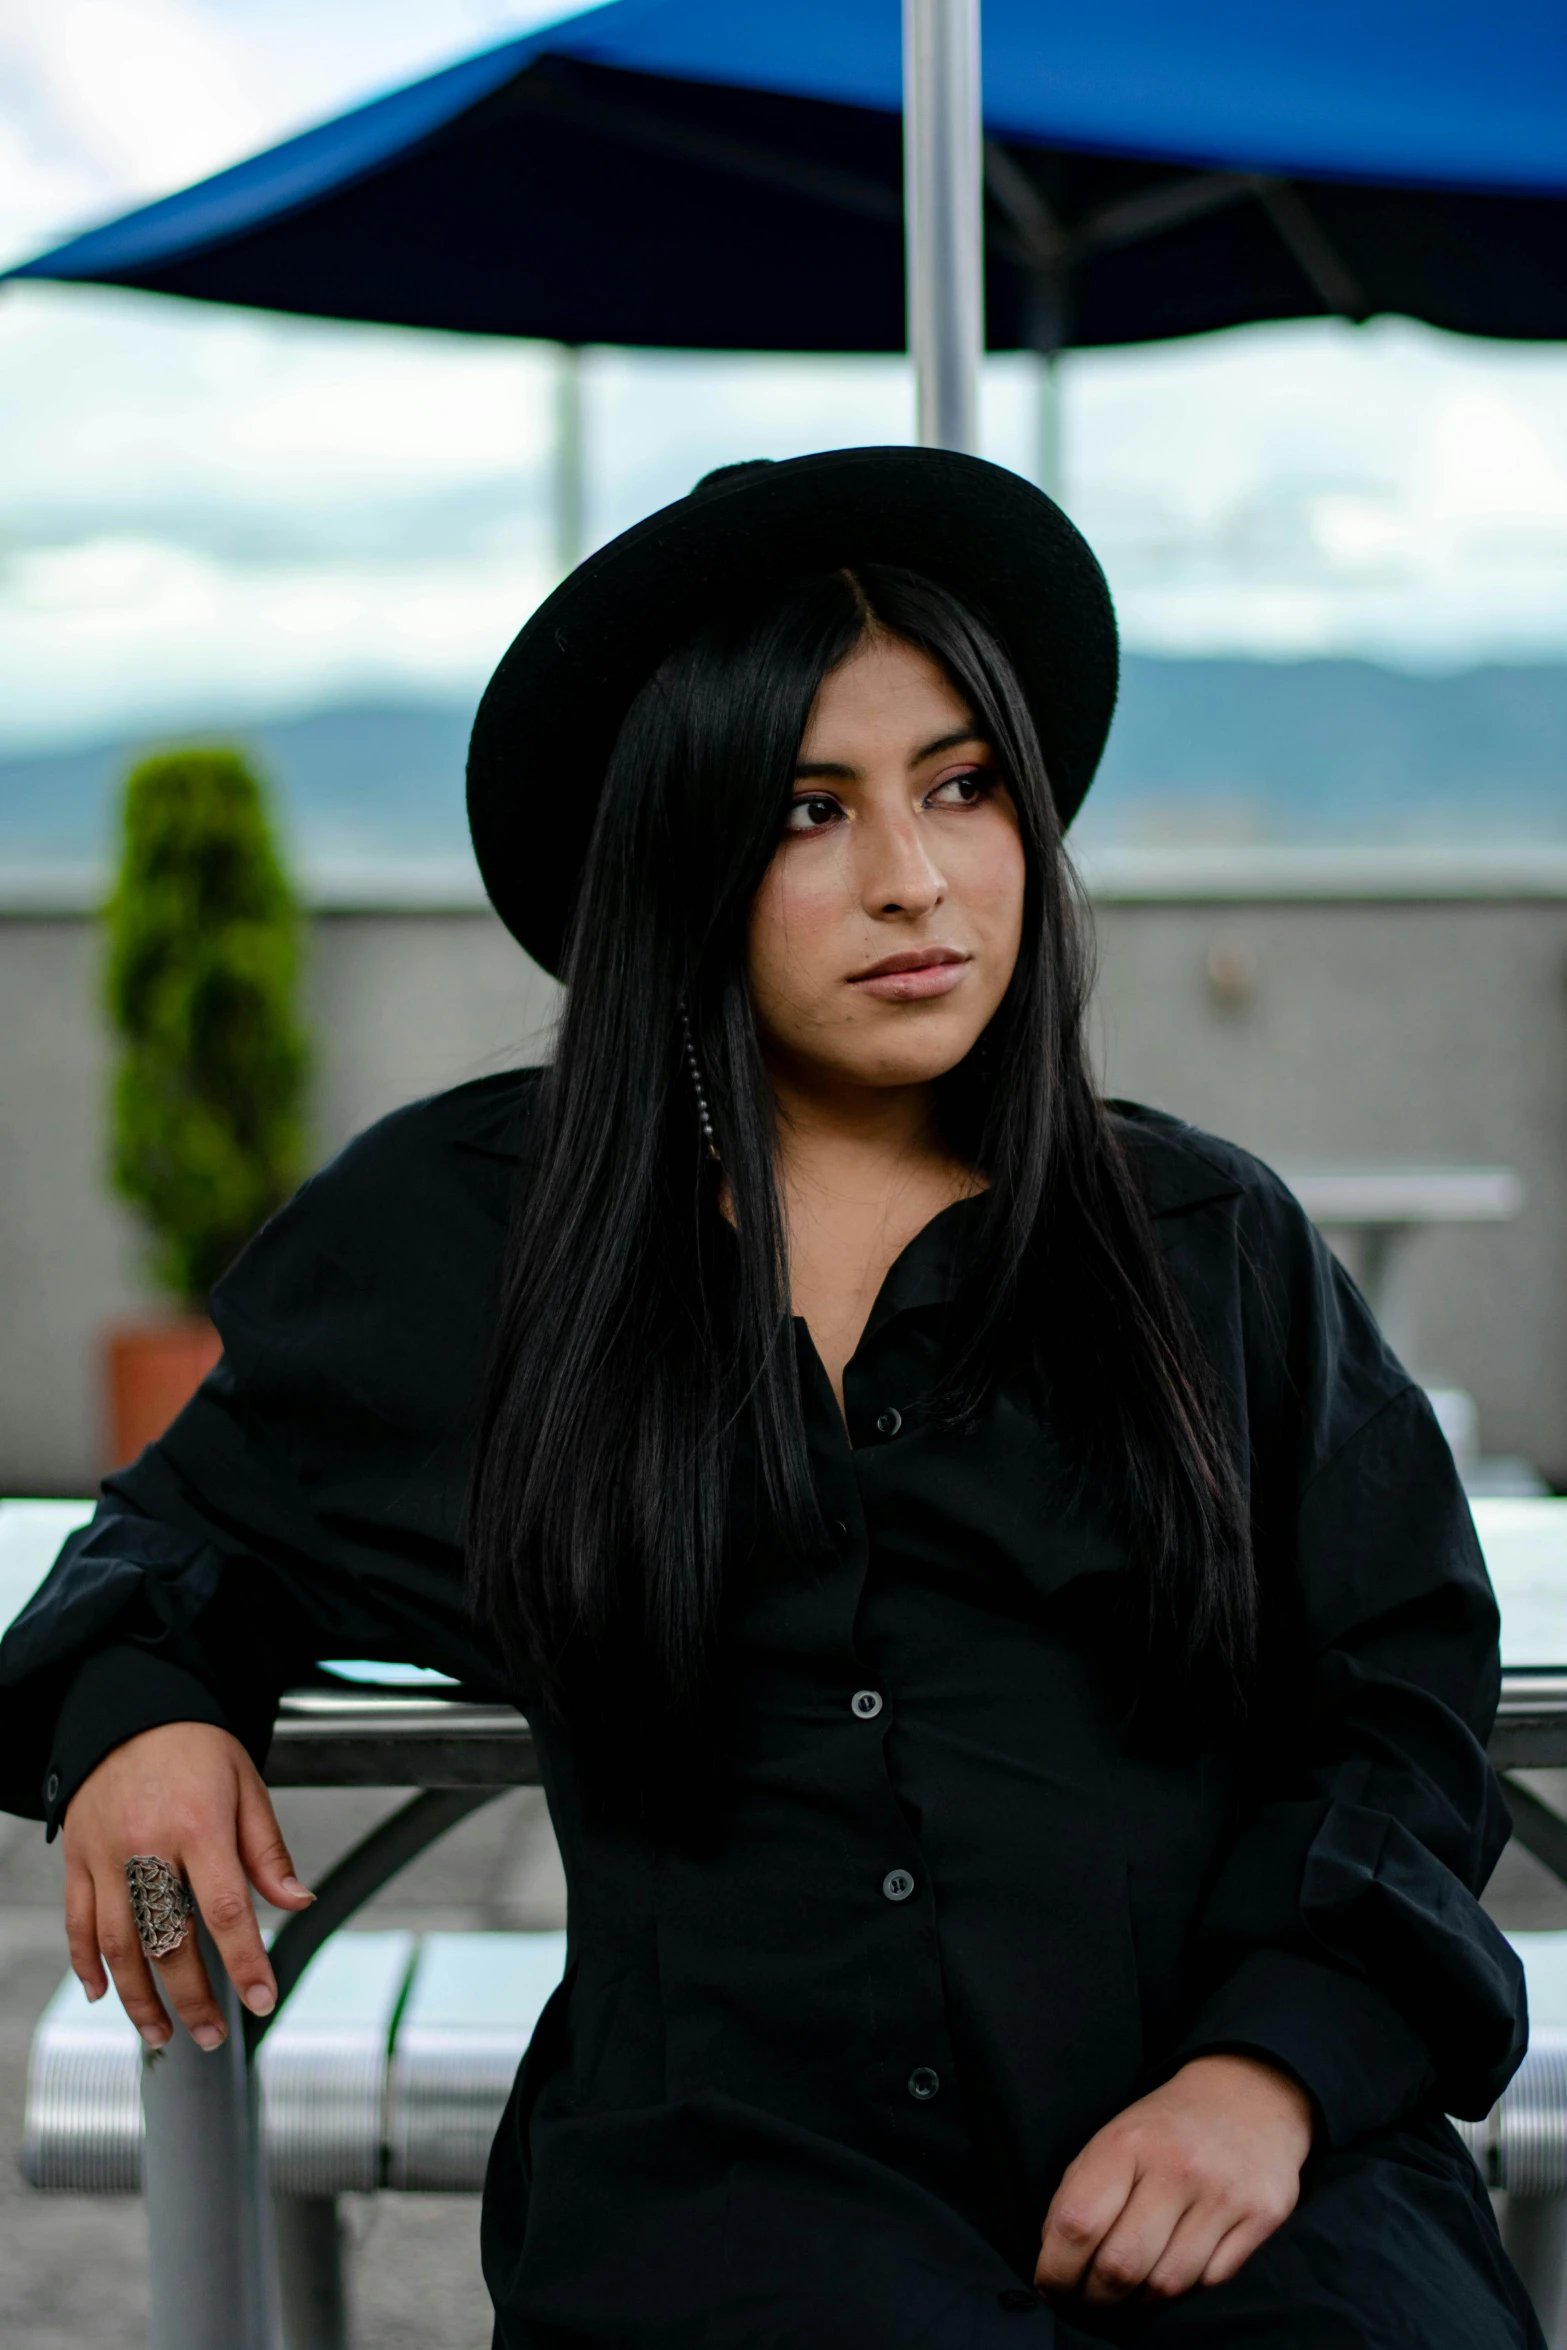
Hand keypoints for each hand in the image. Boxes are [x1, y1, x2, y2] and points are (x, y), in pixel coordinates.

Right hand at [62, 1721, 313, 2051]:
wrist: (131, 1710)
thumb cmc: (195, 1748)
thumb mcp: (247, 1786)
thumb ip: (268, 1852)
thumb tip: (298, 1901)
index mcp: (199, 1825)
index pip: (226, 1911)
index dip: (245, 1964)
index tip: (262, 2000)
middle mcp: (147, 1845)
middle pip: (167, 1940)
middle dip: (191, 1999)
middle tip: (210, 2036)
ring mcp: (105, 1855)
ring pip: (117, 1944)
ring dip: (137, 1999)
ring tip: (160, 2034)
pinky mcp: (76, 1859)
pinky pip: (77, 1921)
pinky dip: (85, 1963)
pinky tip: (101, 1994)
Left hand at [1035, 2054, 1312, 2305]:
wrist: (1246, 2091)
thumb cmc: (1166, 2128)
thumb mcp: (1113, 2138)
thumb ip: (1081, 2194)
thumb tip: (1057, 2260)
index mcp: (1127, 2143)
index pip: (1077, 2224)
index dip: (1056, 2268)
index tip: (1051, 2284)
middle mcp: (1176, 2168)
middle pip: (1121, 2266)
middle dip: (1095, 2296)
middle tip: (1088, 2297)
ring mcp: (1223, 2194)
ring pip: (1167, 2284)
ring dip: (1140, 2299)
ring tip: (1130, 2288)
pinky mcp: (1262, 2215)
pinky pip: (1211, 2279)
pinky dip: (1186, 2285)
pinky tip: (1173, 2265)